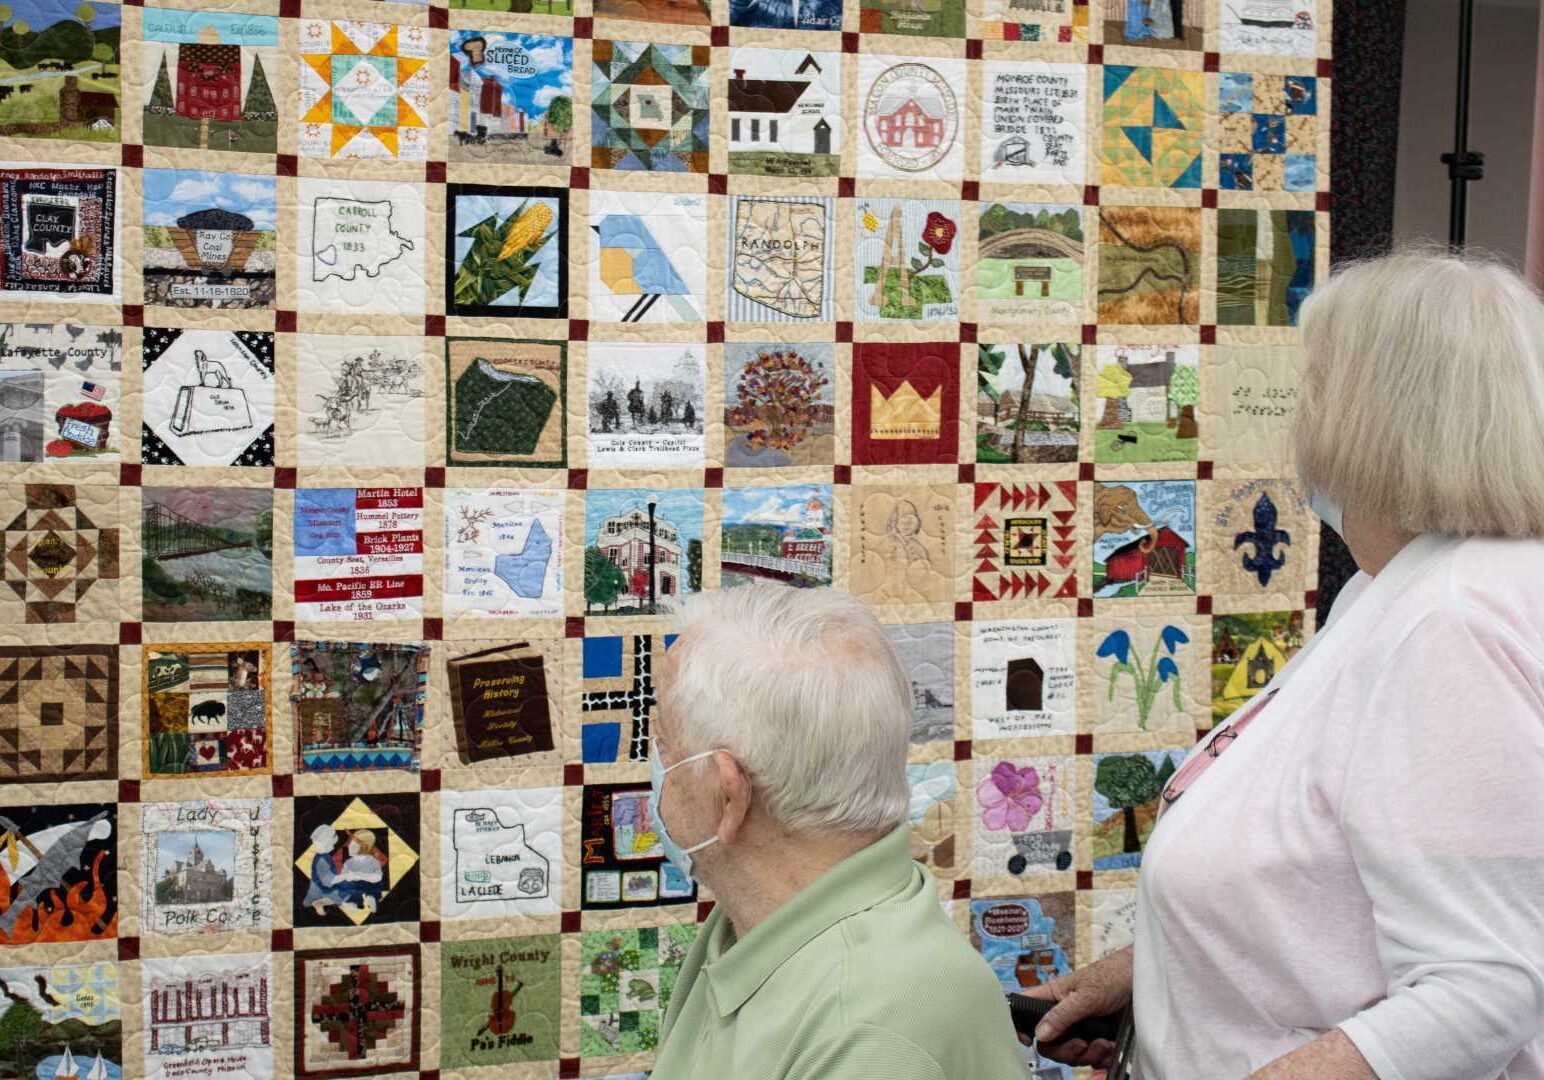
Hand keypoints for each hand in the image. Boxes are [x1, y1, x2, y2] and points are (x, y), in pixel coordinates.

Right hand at [1018, 946, 1131, 1067]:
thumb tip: (1040, 1035)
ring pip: (1071, 1055)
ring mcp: (1080, 1029)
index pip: (1024, 1011)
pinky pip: (1091, 1060)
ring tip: (1103, 1043)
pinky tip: (1110, 1047)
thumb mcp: (1086, 995)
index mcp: (1052, 998)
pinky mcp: (1097, 1040)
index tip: (1028, 1041)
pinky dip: (1101, 1058)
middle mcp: (1063, 1016)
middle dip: (1066, 1050)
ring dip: (1088, 1055)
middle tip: (1082, 1044)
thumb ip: (1062, 1015)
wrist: (1144, 984)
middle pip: (1049, 1044)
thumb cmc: (1113, 977)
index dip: (1020, 1027)